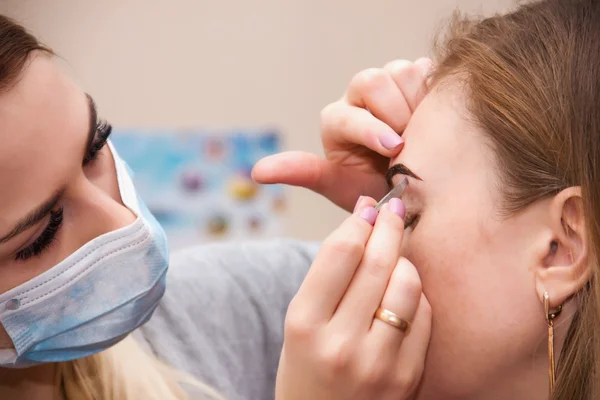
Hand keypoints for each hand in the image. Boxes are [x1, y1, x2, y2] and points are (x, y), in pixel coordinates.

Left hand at [252, 58, 432, 211]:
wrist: (413, 185)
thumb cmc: (374, 189)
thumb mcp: (340, 188)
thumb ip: (305, 174)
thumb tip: (258, 172)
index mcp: (337, 120)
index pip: (348, 114)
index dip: (371, 130)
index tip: (395, 149)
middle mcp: (359, 97)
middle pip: (373, 80)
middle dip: (396, 113)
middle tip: (411, 142)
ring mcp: (388, 83)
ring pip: (401, 71)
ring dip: (418, 103)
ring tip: (423, 133)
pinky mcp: (415, 78)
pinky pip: (427, 70)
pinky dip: (434, 92)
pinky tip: (434, 117)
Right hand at [275, 197, 431, 399]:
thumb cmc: (308, 368)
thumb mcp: (300, 324)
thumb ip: (328, 277)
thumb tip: (363, 221)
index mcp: (303, 325)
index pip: (339, 253)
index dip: (358, 221)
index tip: (367, 208)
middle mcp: (340, 344)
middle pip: (377, 262)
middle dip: (388, 225)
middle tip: (392, 208)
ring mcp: (378, 363)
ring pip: (407, 284)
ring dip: (404, 260)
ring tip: (395, 257)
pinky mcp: (407, 377)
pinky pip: (424, 315)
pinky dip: (415, 295)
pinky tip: (403, 293)